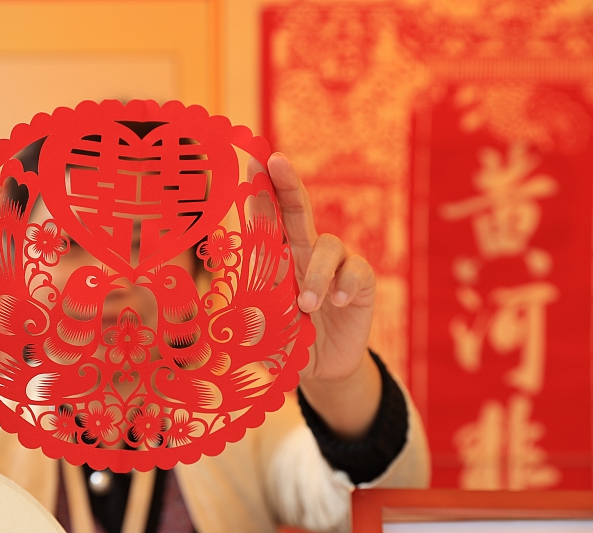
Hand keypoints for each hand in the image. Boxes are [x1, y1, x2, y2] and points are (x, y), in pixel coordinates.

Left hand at [265, 153, 380, 438]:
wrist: (323, 366)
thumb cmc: (287, 340)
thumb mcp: (263, 330)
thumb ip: (252, 320)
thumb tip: (231, 318)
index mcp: (278, 257)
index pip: (267, 219)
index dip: (259, 191)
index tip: (250, 163)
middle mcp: (306, 252)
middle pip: (297, 209)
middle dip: (287, 183)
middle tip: (276, 161)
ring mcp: (336, 264)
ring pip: (328, 245)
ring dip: (316, 274)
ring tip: (306, 305)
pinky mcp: (360, 283)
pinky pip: (356, 272)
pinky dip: (344, 285)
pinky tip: (337, 302)